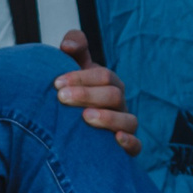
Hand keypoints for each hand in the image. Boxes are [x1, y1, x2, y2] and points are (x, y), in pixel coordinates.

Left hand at [54, 30, 139, 155]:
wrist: (71, 129)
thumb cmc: (72, 94)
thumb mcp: (73, 68)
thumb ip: (73, 48)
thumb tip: (68, 45)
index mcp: (109, 83)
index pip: (103, 76)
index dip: (81, 77)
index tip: (56, 83)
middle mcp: (120, 103)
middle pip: (113, 95)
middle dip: (87, 95)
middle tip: (62, 98)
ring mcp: (125, 124)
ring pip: (128, 120)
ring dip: (108, 118)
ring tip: (85, 117)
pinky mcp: (127, 147)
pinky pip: (136, 145)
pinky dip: (129, 142)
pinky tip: (116, 139)